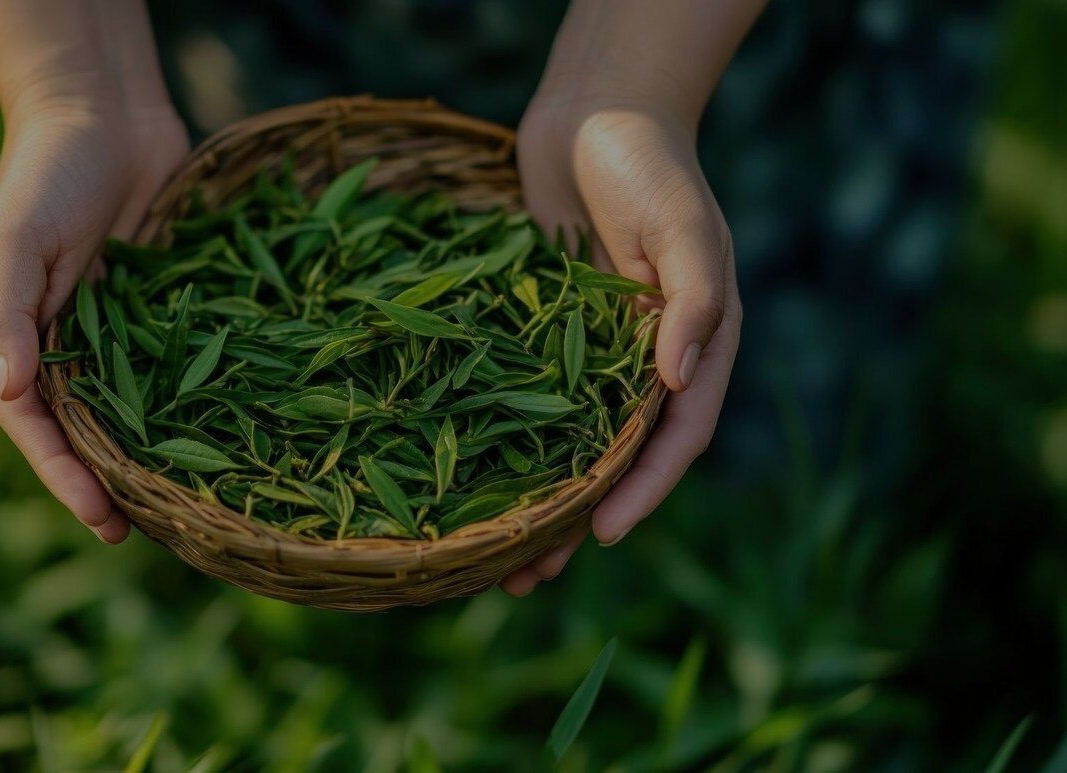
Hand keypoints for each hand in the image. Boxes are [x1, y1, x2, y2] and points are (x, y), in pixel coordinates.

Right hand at [0, 99, 188, 542]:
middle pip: (87, 431)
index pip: (38, 428)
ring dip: (155, 455)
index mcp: (17, 340)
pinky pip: (177, 365)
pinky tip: (227, 433)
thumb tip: (11, 391)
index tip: (104, 521)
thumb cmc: (45, 173)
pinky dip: (194, 400)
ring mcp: (116, 332)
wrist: (102, 114)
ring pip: (135, 409)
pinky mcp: (162, 311)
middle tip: (150, 534)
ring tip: (190, 505)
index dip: (66, 477)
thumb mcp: (12, 237)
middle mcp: (65, 346)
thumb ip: (4, 309)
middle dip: (113, 483)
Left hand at [501, 99, 741, 594]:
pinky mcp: (542, 334)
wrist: (595, 112)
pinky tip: (462, 474)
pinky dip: (500, 438)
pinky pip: (522, 397)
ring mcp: (590, 351)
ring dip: (532, 497)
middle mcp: (644, 361)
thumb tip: (681, 380)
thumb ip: (692, 299)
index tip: (603, 532)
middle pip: (613, 458)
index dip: (642, 489)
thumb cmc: (649, 162)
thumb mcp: (683, 225)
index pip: (674, 436)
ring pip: (563, 442)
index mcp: (693, 348)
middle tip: (527, 576)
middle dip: (575, 518)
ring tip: (491, 559)